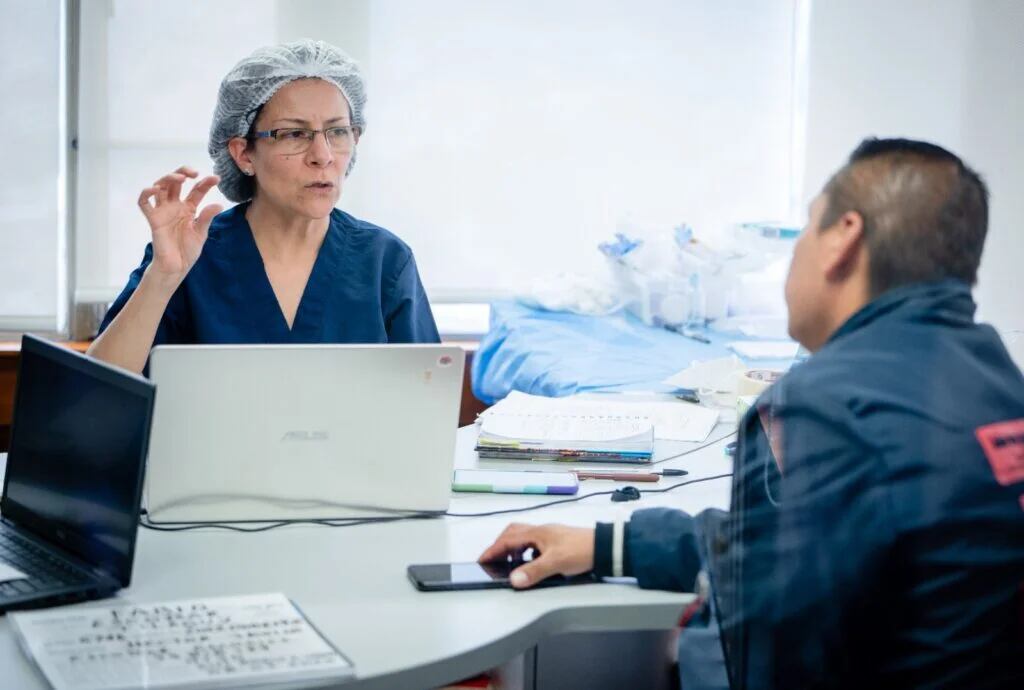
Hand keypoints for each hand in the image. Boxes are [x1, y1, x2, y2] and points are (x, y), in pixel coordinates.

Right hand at [137, 166, 221, 283]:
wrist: (177, 266)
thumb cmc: (187, 250)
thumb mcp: (201, 233)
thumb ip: (206, 218)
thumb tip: (219, 205)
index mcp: (188, 208)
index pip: (196, 190)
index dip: (205, 183)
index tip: (216, 179)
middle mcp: (175, 206)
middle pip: (175, 183)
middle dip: (183, 173)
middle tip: (194, 173)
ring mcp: (163, 211)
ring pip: (160, 187)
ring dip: (168, 179)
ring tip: (181, 178)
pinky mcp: (153, 219)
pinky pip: (144, 204)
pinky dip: (146, 194)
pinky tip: (154, 189)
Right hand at [478, 523, 594, 588]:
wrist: (605, 547)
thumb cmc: (583, 550)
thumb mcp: (556, 563)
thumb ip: (533, 572)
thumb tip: (514, 579)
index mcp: (537, 533)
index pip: (508, 540)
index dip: (493, 550)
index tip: (482, 559)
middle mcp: (542, 531)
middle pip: (513, 533)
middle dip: (500, 545)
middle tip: (493, 559)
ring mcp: (550, 536)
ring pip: (524, 537)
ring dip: (513, 548)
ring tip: (510, 562)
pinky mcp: (557, 542)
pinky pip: (534, 543)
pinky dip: (526, 551)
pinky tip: (531, 561)